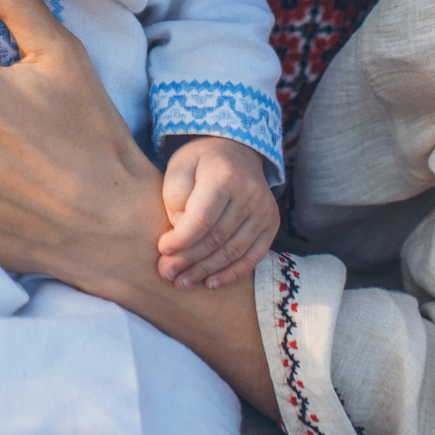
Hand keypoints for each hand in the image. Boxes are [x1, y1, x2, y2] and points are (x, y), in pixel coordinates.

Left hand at [157, 137, 277, 288]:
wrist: (238, 151)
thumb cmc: (201, 162)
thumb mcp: (180, 167)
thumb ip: (175, 197)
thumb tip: (179, 231)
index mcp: (224, 176)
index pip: (202, 218)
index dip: (181, 239)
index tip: (162, 249)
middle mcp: (250, 194)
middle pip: (216, 238)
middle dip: (189, 260)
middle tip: (167, 273)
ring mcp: (264, 211)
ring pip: (233, 251)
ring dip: (206, 271)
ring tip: (182, 282)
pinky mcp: (271, 224)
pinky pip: (253, 256)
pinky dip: (232, 273)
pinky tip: (211, 283)